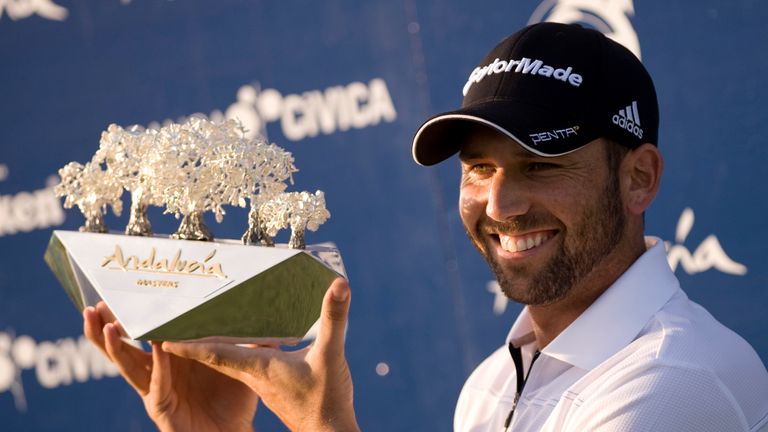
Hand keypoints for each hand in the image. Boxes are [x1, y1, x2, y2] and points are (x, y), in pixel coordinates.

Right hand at [83, 302, 258, 431]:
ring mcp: (156, 389)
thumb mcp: (239, 357)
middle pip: (123, 346)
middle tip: (94, 306)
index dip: (129, 314)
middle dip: (106, 326)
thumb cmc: (234, 397)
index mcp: (170, 355)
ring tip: (106, 327)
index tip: (118, 290)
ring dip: (116, 346)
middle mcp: (158, 370)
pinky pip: (156, 384)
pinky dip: (157, 365)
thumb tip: (261, 305)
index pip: (143, 330)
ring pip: (128, 365)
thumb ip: (244, 334)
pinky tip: (156, 347)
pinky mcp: (161, 407)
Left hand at [162, 278, 358, 431]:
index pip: (215, 353)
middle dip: (194, 342)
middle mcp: (255, 376)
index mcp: (259, 368)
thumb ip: (334, 318)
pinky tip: (251, 342)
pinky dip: (239, 352)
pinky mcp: (274, 388)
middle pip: (216, 356)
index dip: (189, 344)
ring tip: (203, 326)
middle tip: (175, 324)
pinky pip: (248, 366)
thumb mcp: (331, 355)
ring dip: (215, 346)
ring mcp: (263, 384)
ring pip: (231, 361)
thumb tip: (339, 285)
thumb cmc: (326, 402)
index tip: (164, 336)